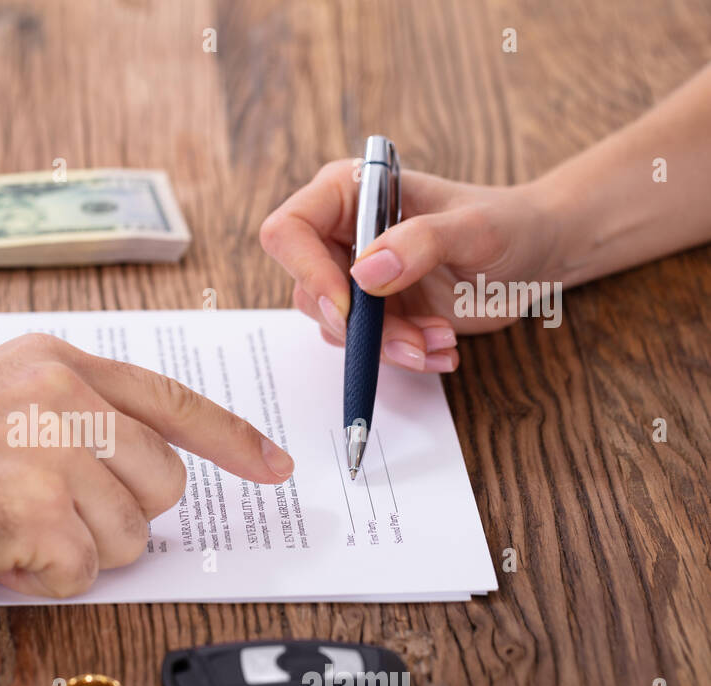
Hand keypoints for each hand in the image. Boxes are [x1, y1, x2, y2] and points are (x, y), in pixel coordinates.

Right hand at [0, 333, 294, 598]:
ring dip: (74, 552)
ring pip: (128, 538)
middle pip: (162, 485)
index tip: (274, 464)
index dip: (233, 439)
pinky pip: (82, 575)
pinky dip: (42, 580)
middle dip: (117, 517)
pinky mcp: (36, 511)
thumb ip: (68, 417)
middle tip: (45, 516)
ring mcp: (52, 450)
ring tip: (5, 528)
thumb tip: (133, 470)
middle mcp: (63, 396)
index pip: (172, 400)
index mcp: (55, 362)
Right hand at [260, 160, 560, 372]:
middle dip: (362, 325)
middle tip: (414, 338)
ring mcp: (353, 277)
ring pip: (336, 326)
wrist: (536, 257)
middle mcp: (340, 234)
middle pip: (309, 290)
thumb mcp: (474, 228)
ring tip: (440, 342)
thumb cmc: (509, 224)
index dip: (307, 272)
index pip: (289, 231)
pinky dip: (402, 354)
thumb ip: (421, 242)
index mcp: (349, 193)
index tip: (350, 307)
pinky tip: (442, 349)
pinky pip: (364, 346)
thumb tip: (364, 274)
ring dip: (386, 345)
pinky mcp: (372, 312)